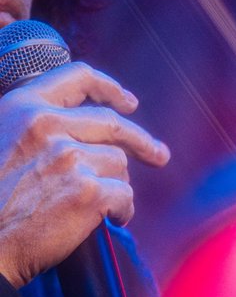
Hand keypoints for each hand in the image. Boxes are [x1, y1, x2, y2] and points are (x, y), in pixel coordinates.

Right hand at [0, 62, 169, 287]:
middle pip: (113, 124)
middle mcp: (48, 125)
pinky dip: (123, 211)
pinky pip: (125, 195)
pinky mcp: (88, 191)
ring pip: (119, 163)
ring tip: (101, 205)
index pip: (77, 77)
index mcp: (24, 107)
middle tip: (158, 155)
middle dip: (142, 141)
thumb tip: (78, 131)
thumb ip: (35, 128)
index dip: (110, 89)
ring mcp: (70, 157)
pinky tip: (111, 220)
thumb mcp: (3, 140)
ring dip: (117, 185)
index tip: (128, 103)